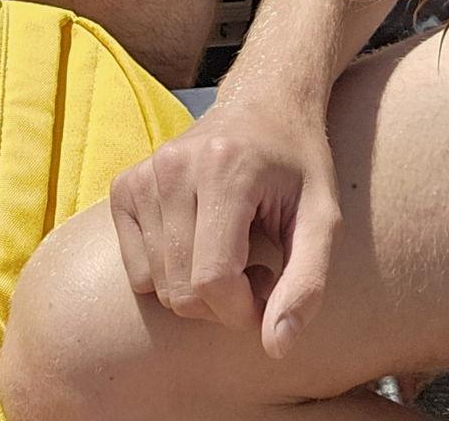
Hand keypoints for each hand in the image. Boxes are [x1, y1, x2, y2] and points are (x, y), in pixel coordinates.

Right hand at [106, 90, 340, 356]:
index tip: (270, 287)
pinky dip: (169, 274)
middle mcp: (174, 166)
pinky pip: (136, 270)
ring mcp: (144, 174)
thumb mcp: (323, 218)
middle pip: (182, 291)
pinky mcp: (126, 186)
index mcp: (224, 168)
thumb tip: (277, 347)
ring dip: (198, 292)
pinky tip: (199, 242)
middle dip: (224, 304)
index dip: (244, 309)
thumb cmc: (298, 164)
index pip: (213, 280)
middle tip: (257, 270)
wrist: (265, 101)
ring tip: (233, 253)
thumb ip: (307, 283)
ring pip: (158, 287)